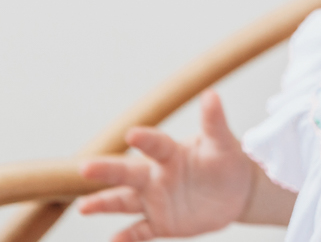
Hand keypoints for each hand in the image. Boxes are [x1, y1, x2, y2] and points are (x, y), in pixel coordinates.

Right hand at [78, 90, 254, 241]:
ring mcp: (156, 200)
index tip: (132, 134)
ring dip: (105, 204)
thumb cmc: (226, 161)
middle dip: (107, 171)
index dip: (146, 139)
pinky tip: (113, 240)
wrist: (236, 192)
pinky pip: (140, 231)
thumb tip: (211, 94)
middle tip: (85, 167)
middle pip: (129, 173)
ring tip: (84, 207)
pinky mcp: (161, 223)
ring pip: (125, 201)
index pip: (156, 145)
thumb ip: (214, 122)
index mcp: (171, 153)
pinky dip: (127, 237)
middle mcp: (157, 175)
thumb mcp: (223, 143)